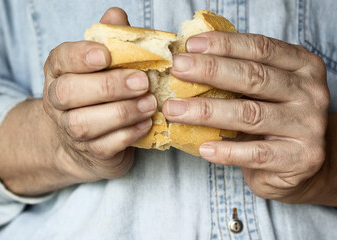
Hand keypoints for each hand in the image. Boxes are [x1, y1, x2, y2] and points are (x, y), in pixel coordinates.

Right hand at [43, 8, 155, 180]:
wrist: (85, 139)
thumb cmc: (98, 92)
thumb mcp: (102, 64)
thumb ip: (109, 39)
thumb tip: (116, 15)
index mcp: (59, 72)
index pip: (61, 60)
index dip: (81, 56)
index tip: (106, 55)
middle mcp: (58, 101)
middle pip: (69, 93)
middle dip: (108, 86)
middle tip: (142, 81)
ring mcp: (71, 130)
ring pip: (84, 123)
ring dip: (121, 112)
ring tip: (150, 103)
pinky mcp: (91, 152)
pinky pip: (104, 146)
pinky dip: (128, 135)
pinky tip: (146, 124)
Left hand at [163, 32, 329, 202]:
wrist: (300, 163)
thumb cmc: (272, 121)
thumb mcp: (263, 92)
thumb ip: (239, 76)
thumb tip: (190, 62)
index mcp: (302, 66)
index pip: (260, 48)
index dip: (224, 45)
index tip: (190, 46)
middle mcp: (310, 92)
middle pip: (254, 77)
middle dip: (210, 71)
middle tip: (177, 70)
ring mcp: (308, 126)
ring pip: (250, 114)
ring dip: (206, 111)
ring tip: (174, 110)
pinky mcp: (301, 158)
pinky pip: (256, 153)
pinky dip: (226, 151)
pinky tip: (203, 148)